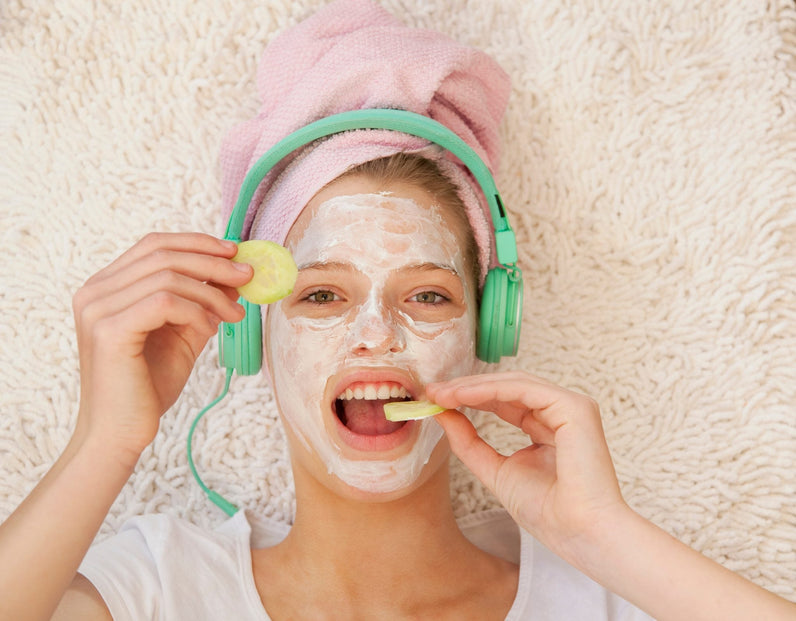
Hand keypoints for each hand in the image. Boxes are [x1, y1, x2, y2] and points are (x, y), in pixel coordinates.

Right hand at [71, 233, 251, 463]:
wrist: (121, 434)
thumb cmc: (148, 386)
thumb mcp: (184, 334)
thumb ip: (203, 303)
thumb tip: (235, 275)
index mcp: (107, 287)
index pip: (154, 244)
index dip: (197, 242)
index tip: (234, 252)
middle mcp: (95, 291)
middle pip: (163, 253)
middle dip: (213, 262)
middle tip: (248, 276)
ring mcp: (98, 308)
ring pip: (169, 276)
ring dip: (212, 293)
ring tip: (234, 315)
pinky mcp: (109, 330)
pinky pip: (166, 301)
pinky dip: (196, 310)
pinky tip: (210, 328)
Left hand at [427, 371, 628, 562]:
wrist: (579, 534)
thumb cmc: (549, 512)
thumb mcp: (496, 470)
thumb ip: (469, 442)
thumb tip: (443, 414)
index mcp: (547, 427)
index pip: (504, 401)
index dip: (469, 398)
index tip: (435, 401)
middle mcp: (560, 412)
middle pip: (507, 388)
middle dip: (467, 388)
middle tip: (432, 392)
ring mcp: (571, 408)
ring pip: (515, 383)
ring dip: (474, 386)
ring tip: (442, 394)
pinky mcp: (575, 408)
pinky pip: (525, 389)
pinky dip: (491, 390)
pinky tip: (463, 396)